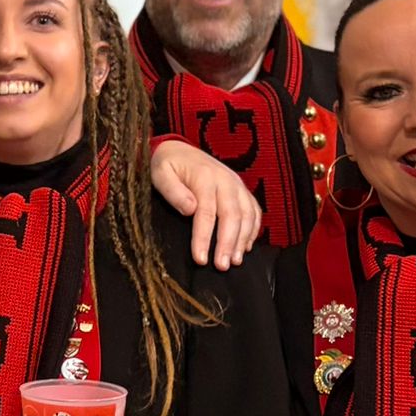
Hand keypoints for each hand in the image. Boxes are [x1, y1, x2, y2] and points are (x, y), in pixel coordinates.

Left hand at [149, 140, 262, 268]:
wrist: (178, 149)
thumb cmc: (167, 165)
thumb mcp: (161, 174)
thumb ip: (173, 191)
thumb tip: (190, 209)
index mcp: (205, 177)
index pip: (207, 212)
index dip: (204, 238)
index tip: (200, 259)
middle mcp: (226, 180)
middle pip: (232, 216)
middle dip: (227, 243)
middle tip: (222, 266)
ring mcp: (237, 185)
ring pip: (247, 215)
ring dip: (242, 240)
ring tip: (234, 261)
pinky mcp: (242, 190)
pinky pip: (254, 211)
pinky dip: (253, 230)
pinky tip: (245, 247)